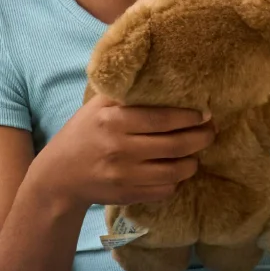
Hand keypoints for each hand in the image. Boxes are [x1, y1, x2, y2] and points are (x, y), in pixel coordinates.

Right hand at [29, 97, 213, 206]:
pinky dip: (176, 181)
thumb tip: (158, 74)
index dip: (189, 117)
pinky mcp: (128, 196)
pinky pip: (165, 190)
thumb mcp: (96, 107)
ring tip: (196, 153)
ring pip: (175, 172)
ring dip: (193, 162)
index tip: (204, 114)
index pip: (162, 119)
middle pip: (175, 145)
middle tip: (210, 131)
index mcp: (113, 122)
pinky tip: (177, 171)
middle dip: (201, 138)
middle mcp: (120, 149)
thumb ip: (123, 92)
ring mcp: (125, 176)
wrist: (59, 176)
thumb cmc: (82, 134)